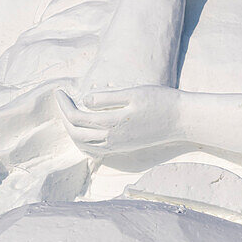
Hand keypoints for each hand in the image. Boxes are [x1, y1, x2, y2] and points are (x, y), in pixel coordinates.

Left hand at [55, 86, 186, 156]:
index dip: (64, 104)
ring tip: (69, 113)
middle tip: (61, 99)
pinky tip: (84, 131)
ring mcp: (118, 146)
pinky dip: (83, 142)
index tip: (59, 91)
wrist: (182, 120)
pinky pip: (95, 150)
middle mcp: (113, 139)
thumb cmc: (160, 101)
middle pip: (76, 134)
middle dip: (64, 117)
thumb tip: (84, 100)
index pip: (77, 117)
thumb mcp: (133, 93)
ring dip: (72, 130)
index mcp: (112, 123)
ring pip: (84, 145)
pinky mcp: (124, 148)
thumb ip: (107, 98)